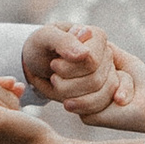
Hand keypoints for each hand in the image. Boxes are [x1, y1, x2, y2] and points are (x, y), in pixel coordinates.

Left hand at [23, 22, 142, 117]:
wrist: (37, 62)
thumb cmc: (40, 46)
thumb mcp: (44, 38)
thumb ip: (64, 42)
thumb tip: (85, 54)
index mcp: (97, 36)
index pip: (92, 62)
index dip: (69, 68)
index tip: (54, 64)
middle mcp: (106, 55)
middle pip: (95, 81)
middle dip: (67, 84)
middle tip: (53, 76)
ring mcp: (107, 73)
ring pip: (98, 97)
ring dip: (70, 96)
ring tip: (56, 86)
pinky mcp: (102, 90)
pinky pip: (99, 106)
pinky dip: (79, 107)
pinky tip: (66, 102)